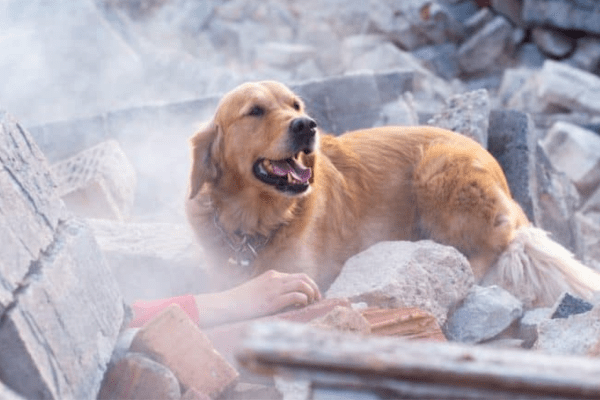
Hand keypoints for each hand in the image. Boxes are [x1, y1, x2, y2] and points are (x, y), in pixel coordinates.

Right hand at [195, 270, 320, 326]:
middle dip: (314, 288)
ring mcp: (274, 289)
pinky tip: (302, 306)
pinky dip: (303, 300)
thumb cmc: (241, 301)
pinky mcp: (273, 300)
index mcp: (273, 275)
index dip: (309, 284)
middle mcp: (276, 279)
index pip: (298, 276)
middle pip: (304, 278)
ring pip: (302, 285)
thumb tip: (287, 299)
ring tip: (311, 303)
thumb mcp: (259, 290)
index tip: (314, 294)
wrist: (228, 304)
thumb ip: (272, 290)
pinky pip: (296, 296)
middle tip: (318, 299)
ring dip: (311, 294)